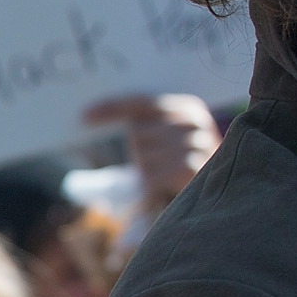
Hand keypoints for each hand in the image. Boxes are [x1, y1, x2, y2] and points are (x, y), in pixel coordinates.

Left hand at [80, 93, 219, 209]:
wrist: (213, 193)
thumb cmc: (175, 161)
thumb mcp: (159, 135)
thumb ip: (135, 119)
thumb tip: (86, 114)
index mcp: (186, 107)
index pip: (141, 102)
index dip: (111, 108)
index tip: (83, 116)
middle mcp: (195, 121)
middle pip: (138, 133)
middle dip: (138, 150)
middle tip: (154, 160)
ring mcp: (198, 144)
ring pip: (143, 157)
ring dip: (146, 169)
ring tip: (165, 173)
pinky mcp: (194, 169)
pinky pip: (152, 176)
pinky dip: (150, 184)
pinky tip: (164, 185)